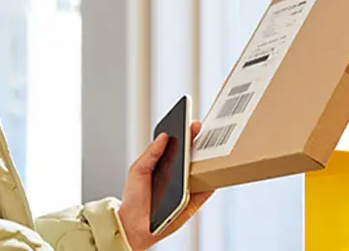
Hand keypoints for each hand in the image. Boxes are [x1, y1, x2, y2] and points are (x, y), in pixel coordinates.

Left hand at [118, 121, 214, 249]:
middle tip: (201, 131)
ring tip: (209, 148)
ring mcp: (188, 187)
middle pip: (193, 155)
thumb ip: (151, 153)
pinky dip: (212, 182)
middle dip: (199, 142)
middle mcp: (179, 174)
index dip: (186, 134)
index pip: (179, 146)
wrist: (135, 224)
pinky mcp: (194, 201)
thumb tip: (164, 136)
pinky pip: (206, 190)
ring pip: (202, 170)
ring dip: (208, 160)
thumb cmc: (135, 198)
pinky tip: (213, 173)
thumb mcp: (138, 171)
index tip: (191, 124)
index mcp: (165, 164)